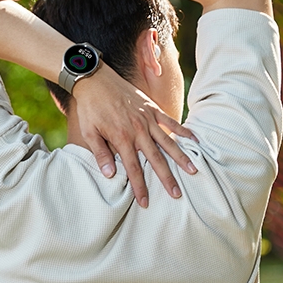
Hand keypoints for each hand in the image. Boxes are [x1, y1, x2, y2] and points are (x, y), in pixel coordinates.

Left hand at [73, 66, 196, 207]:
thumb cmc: (90, 107)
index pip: (133, 169)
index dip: (140, 187)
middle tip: (176, 194)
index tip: (145, 202)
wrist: (95, 79)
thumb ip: (101, 154)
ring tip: (193, 170)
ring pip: (168, 142)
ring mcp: (147, 119)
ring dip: (180, 157)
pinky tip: (194, 140)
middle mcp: (138, 130)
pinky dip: (182, 131)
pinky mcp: (152, 108)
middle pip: (156, 159)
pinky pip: (170, 121)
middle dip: (166, 178)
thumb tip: (110, 175)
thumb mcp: (89, 132)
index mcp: (122, 138)